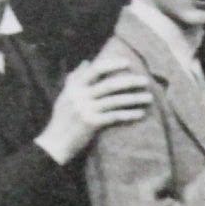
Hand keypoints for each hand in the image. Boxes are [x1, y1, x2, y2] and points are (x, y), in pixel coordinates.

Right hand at [38, 54, 152, 163]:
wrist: (55, 143)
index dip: (112, 65)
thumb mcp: (65, 95)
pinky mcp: (91, 124)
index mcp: (74, 87)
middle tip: (145, 81)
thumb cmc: (62, 118)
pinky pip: (114, 116)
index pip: (96, 70)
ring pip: (115, 101)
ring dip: (134, 99)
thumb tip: (87, 62)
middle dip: (129, 82)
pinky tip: (140, 113)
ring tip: (148, 98)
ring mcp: (86, 110)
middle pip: (109, 85)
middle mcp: (80, 96)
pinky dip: (129, 114)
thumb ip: (75, 78)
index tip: (127, 63)